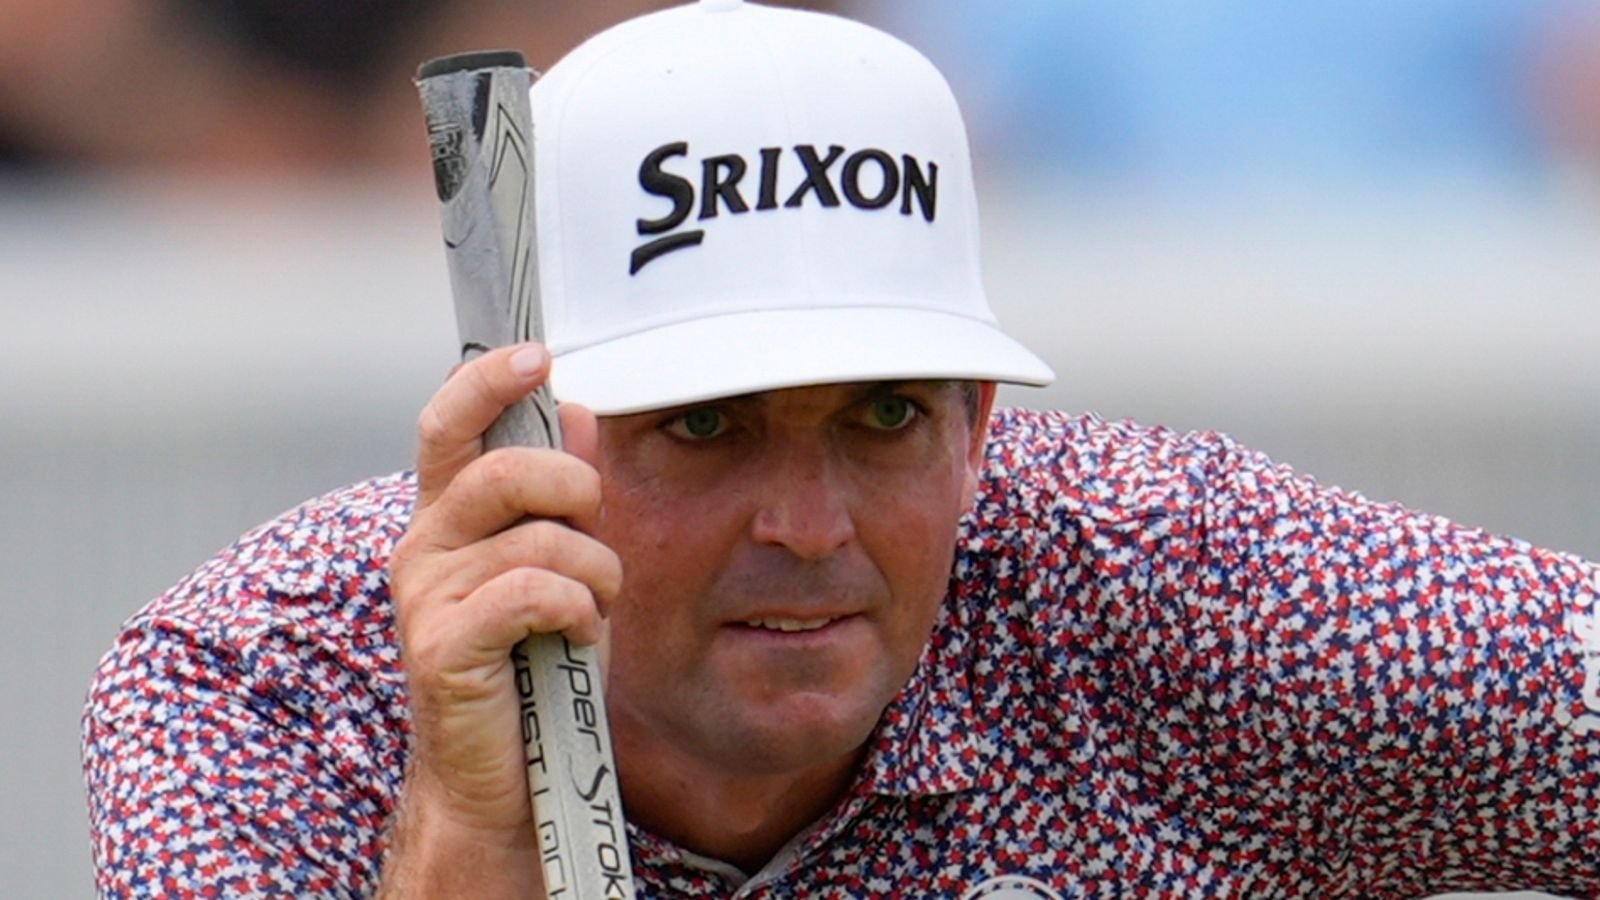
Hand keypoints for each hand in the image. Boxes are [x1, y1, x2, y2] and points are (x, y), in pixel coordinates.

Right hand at [380, 343, 620, 896]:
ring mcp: (426, 597)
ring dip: (595, 573)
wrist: (501, 776)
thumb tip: (580, 411)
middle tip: (595, 531)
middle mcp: (422, 546)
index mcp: (446, 518)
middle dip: (576, 490)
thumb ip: (559, 496)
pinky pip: (533, 592)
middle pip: (505, 469)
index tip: (537, 356)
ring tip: (593, 609)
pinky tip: (578, 635)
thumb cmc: (533, 668)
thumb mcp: (558, 567)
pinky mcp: (443, 647)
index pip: (448, 425)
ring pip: (539, 538)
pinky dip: (577, 609)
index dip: (486, 381)